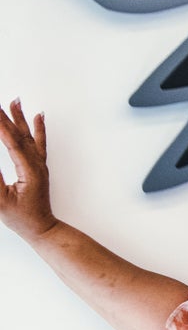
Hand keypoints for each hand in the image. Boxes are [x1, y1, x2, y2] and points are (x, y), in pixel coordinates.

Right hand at [0, 98, 56, 242]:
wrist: (42, 229)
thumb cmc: (22, 219)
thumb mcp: (2, 202)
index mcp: (29, 171)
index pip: (11, 142)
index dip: (1, 126)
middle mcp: (37, 164)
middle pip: (19, 135)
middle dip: (6, 117)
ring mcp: (40, 165)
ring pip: (29, 136)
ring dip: (21, 117)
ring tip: (15, 100)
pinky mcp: (39, 167)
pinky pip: (39, 143)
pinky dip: (38, 128)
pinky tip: (37, 116)